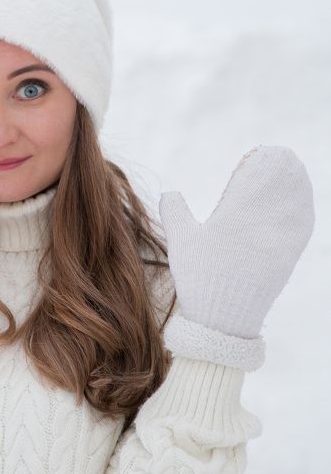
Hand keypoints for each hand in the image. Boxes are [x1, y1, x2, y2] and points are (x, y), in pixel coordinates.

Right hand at [159, 145, 313, 340]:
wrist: (224, 320)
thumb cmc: (199, 278)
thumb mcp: (181, 242)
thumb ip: (175, 212)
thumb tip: (170, 193)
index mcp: (235, 215)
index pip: (254, 177)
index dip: (259, 161)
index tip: (258, 153)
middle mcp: (261, 224)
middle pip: (278, 185)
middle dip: (279, 167)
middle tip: (278, 155)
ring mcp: (279, 240)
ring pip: (294, 202)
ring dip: (295, 183)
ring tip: (294, 169)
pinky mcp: (289, 257)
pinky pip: (302, 225)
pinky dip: (304, 207)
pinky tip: (303, 200)